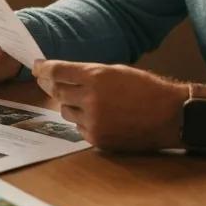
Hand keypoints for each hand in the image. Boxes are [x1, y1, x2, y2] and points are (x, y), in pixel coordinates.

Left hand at [32, 60, 186, 150]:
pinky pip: (79, 128)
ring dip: (70, 104)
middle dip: (52, 85)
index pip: (58, 71)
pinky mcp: (97, 139)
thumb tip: (63, 76)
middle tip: (47, 81)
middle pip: (57, 91)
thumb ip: (89, 74)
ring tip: (87, 100)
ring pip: (66, 111)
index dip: (44, 68)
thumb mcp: (117, 71)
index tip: (36, 67)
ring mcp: (93, 121)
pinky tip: (98, 116)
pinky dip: (83, 121)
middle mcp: (91, 98)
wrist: (169, 115)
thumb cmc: (146, 88)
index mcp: (96, 76)